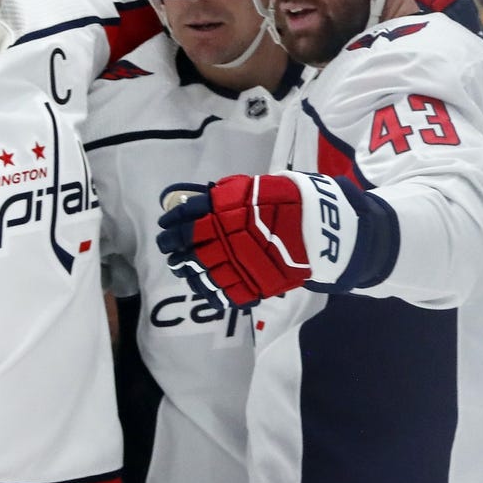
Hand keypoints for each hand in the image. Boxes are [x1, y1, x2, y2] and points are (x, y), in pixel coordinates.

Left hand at [157, 175, 311, 308]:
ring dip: (188, 271)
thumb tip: (194, 203)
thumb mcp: (248, 188)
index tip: (164, 226)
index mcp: (223, 214)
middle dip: (174, 250)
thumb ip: (220, 197)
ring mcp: (238, 267)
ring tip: (181, 268)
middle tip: (167, 249)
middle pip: (190, 250)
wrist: (318, 226)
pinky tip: (202, 285)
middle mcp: (226, 241)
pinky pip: (223, 293)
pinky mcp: (252, 286)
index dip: (171, 225)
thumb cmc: (282, 200)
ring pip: (202, 274)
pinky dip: (209, 290)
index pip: (186, 222)